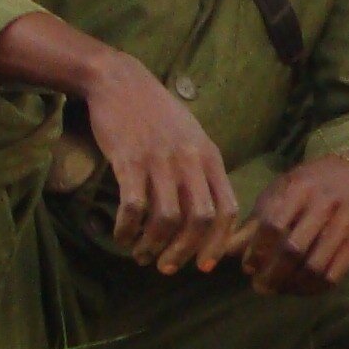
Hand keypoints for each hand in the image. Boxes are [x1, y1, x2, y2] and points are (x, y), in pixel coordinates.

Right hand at [79, 55, 242, 272]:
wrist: (120, 81)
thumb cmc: (157, 113)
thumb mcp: (193, 136)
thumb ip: (203, 170)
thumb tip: (210, 213)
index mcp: (210, 157)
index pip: (228, 209)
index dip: (219, 243)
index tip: (205, 265)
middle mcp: (190, 161)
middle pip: (199, 221)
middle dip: (185, 253)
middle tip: (167, 267)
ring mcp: (160, 160)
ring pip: (166, 219)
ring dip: (153, 246)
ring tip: (141, 255)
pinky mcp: (129, 160)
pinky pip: (134, 206)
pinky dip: (127, 229)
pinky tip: (121, 235)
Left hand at [239, 151, 348, 295]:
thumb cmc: (309, 184)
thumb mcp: (280, 191)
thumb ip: (256, 220)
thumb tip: (228, 250)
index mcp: (299, 189)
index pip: (273, 226)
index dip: (257, 251)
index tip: (248, 267)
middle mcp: (324, 205)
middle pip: (294, 250)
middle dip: (272, 274)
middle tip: (260, 286)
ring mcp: (344, 225)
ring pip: (314, 267)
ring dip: (292, 285)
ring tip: (279, 288)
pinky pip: (333, 275)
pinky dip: (313, 288)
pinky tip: (300, 288)